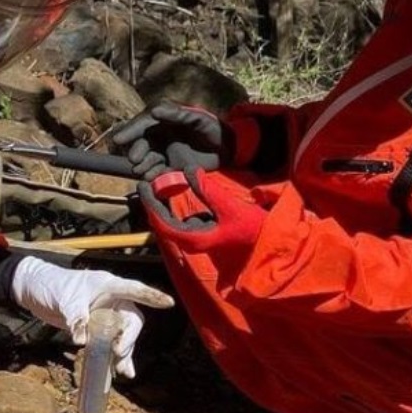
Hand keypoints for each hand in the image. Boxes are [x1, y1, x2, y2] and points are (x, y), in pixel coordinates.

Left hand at [10, 257, 174, 377]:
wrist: (36, 291)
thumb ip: (76, 319)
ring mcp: (105, 316)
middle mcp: (112, 301)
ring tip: (121, 371)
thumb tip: (82, 341)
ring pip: (124, 336)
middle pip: (131, 320)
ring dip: (124, 353)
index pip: (134, 290)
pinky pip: (112, 345)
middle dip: (128, 338)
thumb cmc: (53, 286)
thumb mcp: (65, 301)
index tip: (168, 303)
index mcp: (108, 285)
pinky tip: (123, 373)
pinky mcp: (97, 329)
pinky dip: (117, 359)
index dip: (151, 296)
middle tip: (117, 351)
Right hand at [111, 102, 233, 179]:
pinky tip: (151, 177)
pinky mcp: (172, 166)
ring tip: (142, 171)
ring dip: (143, 165)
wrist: (230, 149)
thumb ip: (177, 114)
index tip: (119, 139)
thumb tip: (154, 111)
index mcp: (166, 120)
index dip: (130, 131)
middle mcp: (162, 135)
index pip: (143, 124)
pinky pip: (158, 171)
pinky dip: (153, 175)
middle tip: (135, 159)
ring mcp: (166, 151)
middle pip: (142, 143)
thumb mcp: (198, 119)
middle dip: (137, 151)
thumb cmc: (214, 129)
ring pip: (148, 158)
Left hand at [139, 169, 266, 253]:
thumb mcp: (229, 206)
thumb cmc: (251, 227)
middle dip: (153, 201)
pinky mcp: (202, 231)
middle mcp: (191, 241)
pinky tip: (175, 187)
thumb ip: (208, 190)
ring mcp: (196, 237)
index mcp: (193, 239)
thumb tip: (187, 171)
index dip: (150, 203)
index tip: (143, 186)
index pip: (161, 222)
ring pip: (171, 220)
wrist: (267, 241)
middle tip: (147, 180)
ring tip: (157, 181)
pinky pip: (182, 218)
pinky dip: (175, 204)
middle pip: (162, 221)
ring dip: (163, 203)